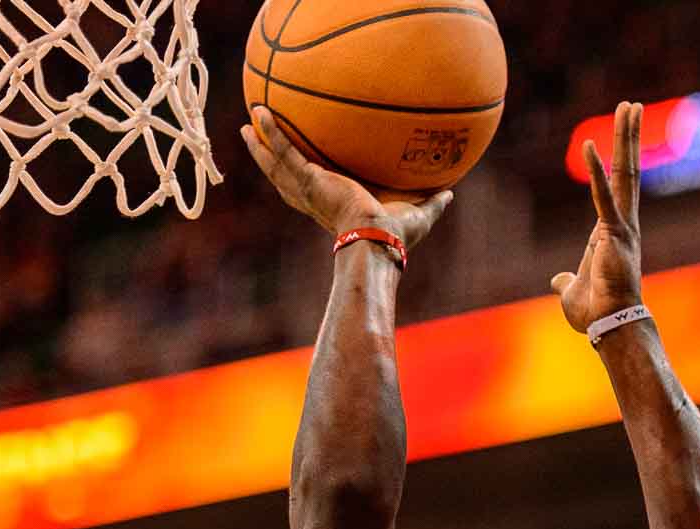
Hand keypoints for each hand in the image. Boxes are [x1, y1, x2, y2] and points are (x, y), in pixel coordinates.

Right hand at [241, 107, 452, 251]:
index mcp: (333, 207)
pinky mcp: (309, 181)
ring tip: (248, 126)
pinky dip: (272, 133)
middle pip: (284, 178)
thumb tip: (451, 192)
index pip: (311, 191)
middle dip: (270, 160)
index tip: (297, 166)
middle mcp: (315, 200)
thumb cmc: (395, 239)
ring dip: (261, 147)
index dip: (301, 179)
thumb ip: (432, 201)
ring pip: (276, 166)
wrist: (378, 243)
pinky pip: (286, 152)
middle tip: (257, 140)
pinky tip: (260, 113)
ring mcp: (308, 191)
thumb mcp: (418, 214)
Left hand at [551, 101, 643, 331]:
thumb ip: (566, 281)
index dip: (618, 160)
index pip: (618, 188)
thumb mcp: (572, 291)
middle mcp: (623, 224)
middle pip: (629, 171)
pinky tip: (588, 145)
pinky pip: (603, 197)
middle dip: (629, 137)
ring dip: (626, 138)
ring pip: (626, 174)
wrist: (608, 326)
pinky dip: (594, 171)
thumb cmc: (595, 313)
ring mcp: (622, 226)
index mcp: (613, 233)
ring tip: (630, 106)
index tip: (623, 134)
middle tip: (633, 105)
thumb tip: (557, 280)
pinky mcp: (614, 234)